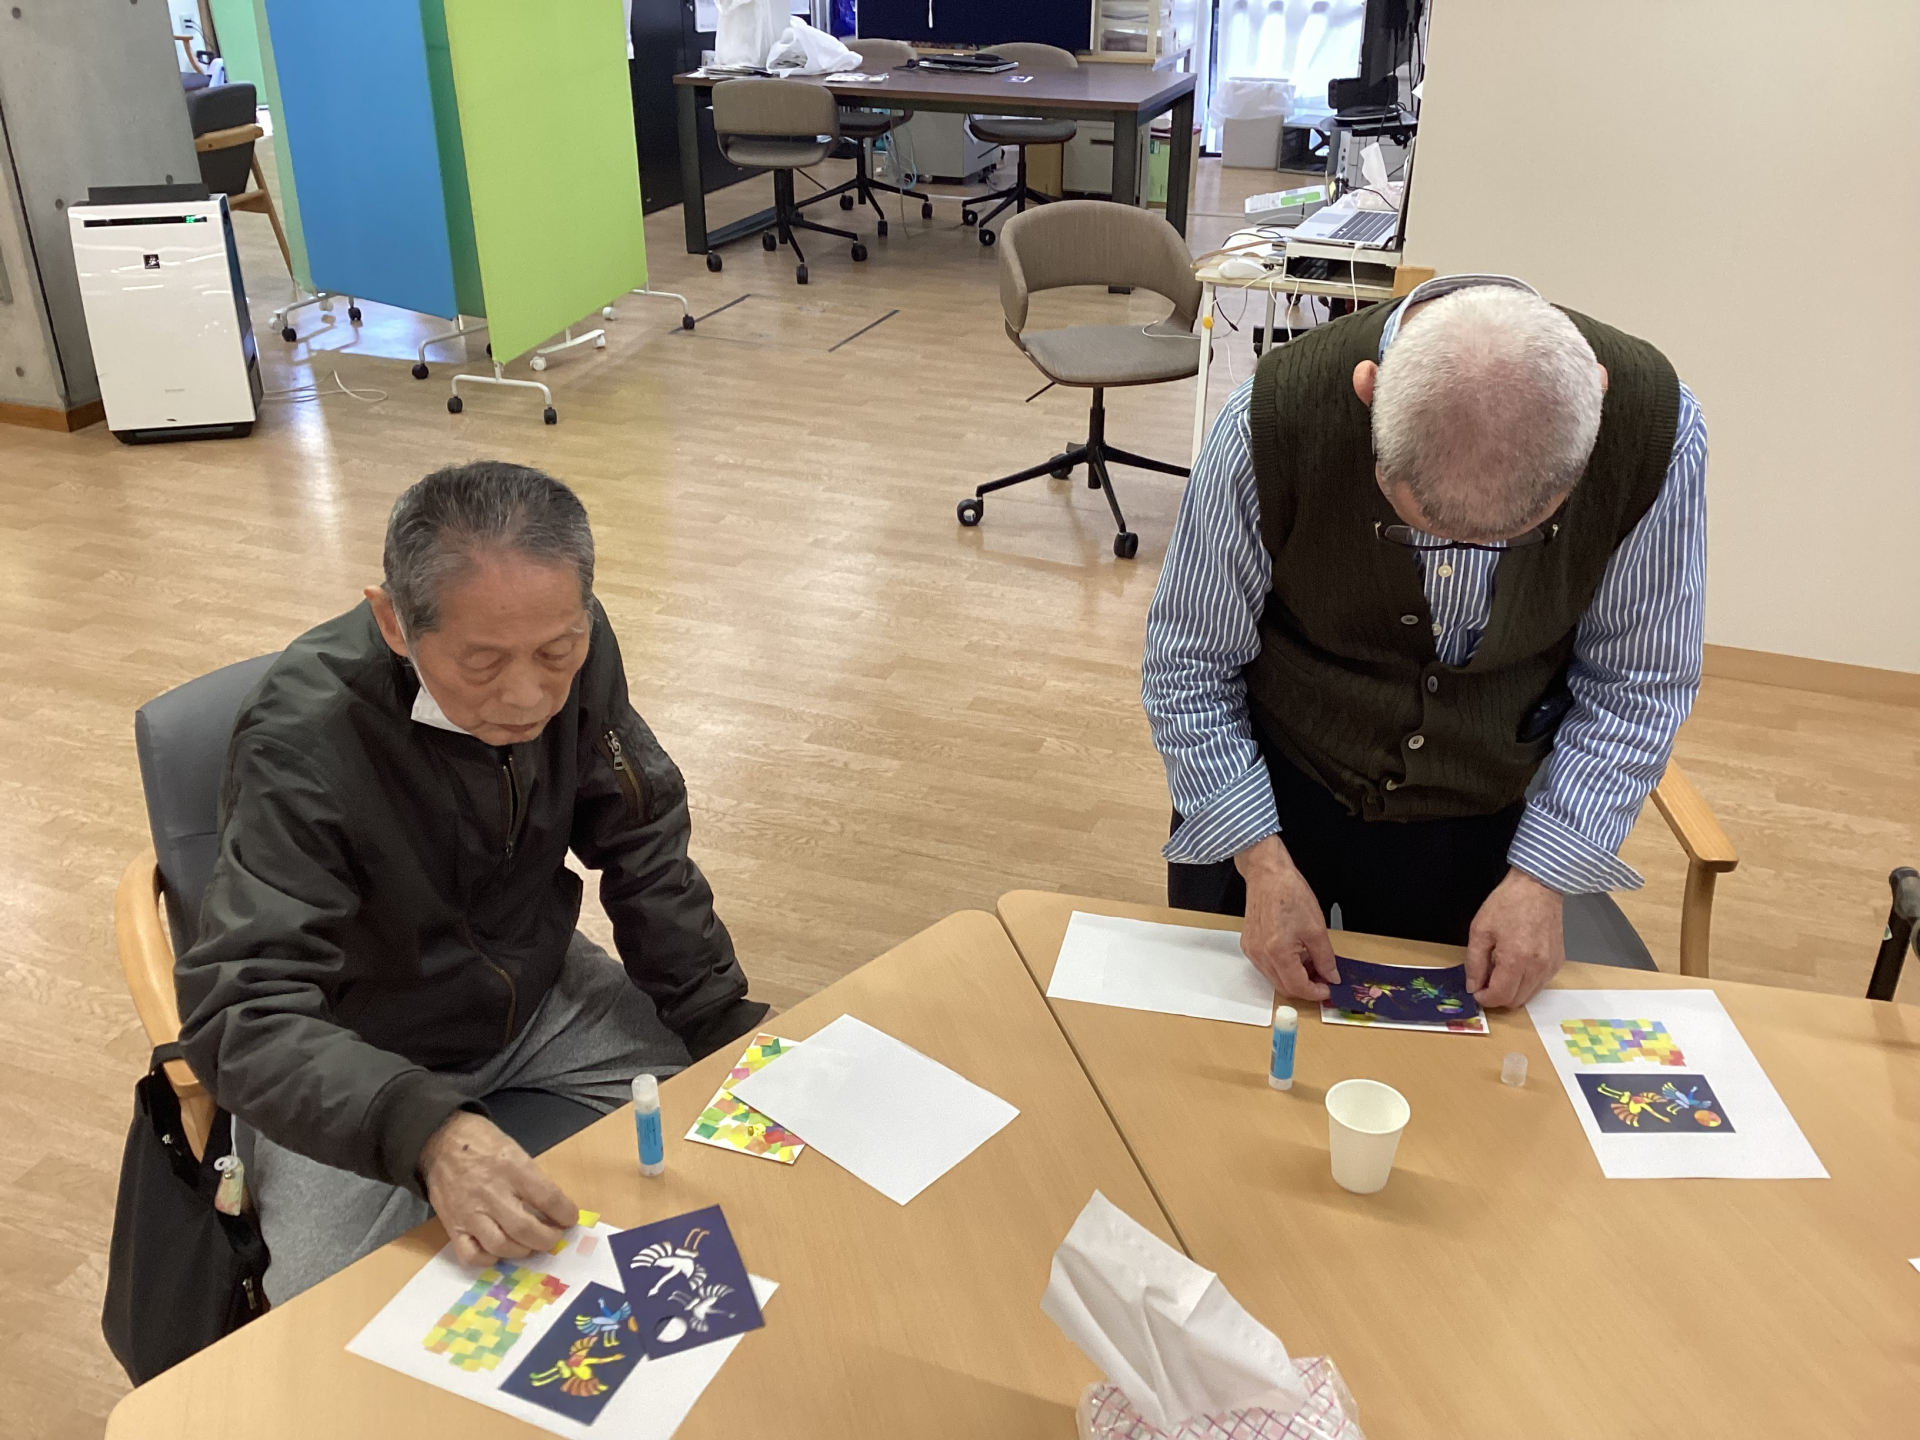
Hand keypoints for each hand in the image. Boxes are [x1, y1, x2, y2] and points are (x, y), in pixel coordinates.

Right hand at [418, 1111, 578, 1266]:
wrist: (440, 1141)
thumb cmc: (482, 1142)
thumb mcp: (515, 1149)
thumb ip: (532, 1178)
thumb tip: (553, 1206)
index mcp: (512, 1169)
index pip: (548, 1198)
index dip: (565, 1213)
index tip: (570, 1219)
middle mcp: (492, 1193)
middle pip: (526, 1229)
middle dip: (547, 1239)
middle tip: (553, 1237)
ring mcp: (470, 1212)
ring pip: (501, 1245)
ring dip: (522, 1251)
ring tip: (530, 1245)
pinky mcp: (452, 1226)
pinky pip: (471, 1255)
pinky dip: (488, 1258)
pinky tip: (498, 1250)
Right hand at [1235, 835, 1339, 1001]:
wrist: (1267, 875)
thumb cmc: (1290, 893)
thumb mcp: (1317, 928)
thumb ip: (1325, 958)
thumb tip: (1331, 976)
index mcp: (1277, 952)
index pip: (1297, 987)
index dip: (1315, 992)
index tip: (1328, 989)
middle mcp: (1260, 955)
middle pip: (1284, 987)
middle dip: (1305, 987)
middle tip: (1323, 978)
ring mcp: (1252, 951)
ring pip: (1275, 979)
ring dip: (1294, 977)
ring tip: (1310, 962)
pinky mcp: (1248, 945)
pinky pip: (1267, 967)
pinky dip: (1283, 967)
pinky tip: (1295, 954)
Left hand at [1466, 868, 1566, 1007]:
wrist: (1537, 887)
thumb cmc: (1507, 904)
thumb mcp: (1480, 930)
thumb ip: (1474, 963)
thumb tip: (1473, 987)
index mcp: (1516, 959)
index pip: (1501, 996)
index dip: (1485, 999)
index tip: (1476, 990)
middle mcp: (1537, 967)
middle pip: (1516, 1001)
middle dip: (1497, 997)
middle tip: (1486, 982)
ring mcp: (1550, 966)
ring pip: (1529, 996)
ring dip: (1512, 991)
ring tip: (1500, 972)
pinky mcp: (1558, 962)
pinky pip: (1540, 984)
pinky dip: (1526, 983)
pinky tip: (1517, 966)